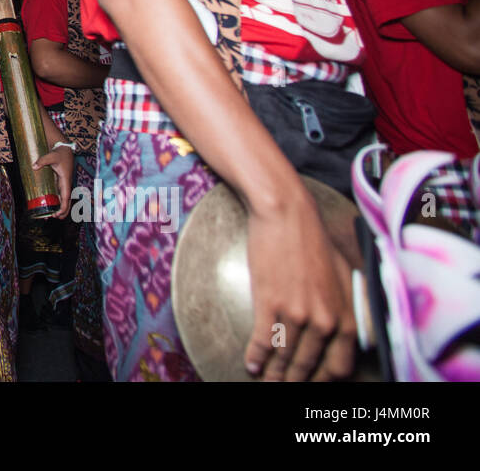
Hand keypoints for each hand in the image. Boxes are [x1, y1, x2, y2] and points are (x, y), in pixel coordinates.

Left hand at [33, 143, 74, 218]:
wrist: (64, 149)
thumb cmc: (59, 153)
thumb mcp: (51, 156)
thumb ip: (43, 161)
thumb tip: (34, 166)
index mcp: (66, 180)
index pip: (66, 197)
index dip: (63, 207)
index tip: (57, 213)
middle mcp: (66, 184)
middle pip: (67, 202)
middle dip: (62, 212)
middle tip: (53, 217)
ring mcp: (64, 184)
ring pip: (64, 200)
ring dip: (60, 209)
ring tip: (51, 216)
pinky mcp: (60, 183)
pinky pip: (60, 195)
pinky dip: (57, 202)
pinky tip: (51, 207)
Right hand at [244, 197, 356, 380]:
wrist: (286, 216)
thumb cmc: (314, 241)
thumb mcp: (345, 276)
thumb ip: (350, 307)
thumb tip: (350, 332)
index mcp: (346, 316)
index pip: (340, 366)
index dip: (324, 380)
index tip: (312, 383)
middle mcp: (325, 320)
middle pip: (309, 366)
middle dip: (295, 381)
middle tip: (284, 387)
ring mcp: (297, 314)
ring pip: (284, 357)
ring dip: (273, 374)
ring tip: (265, 381)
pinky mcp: (270, 304)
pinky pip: (262, 341)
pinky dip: (255, 357)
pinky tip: (251, 364)